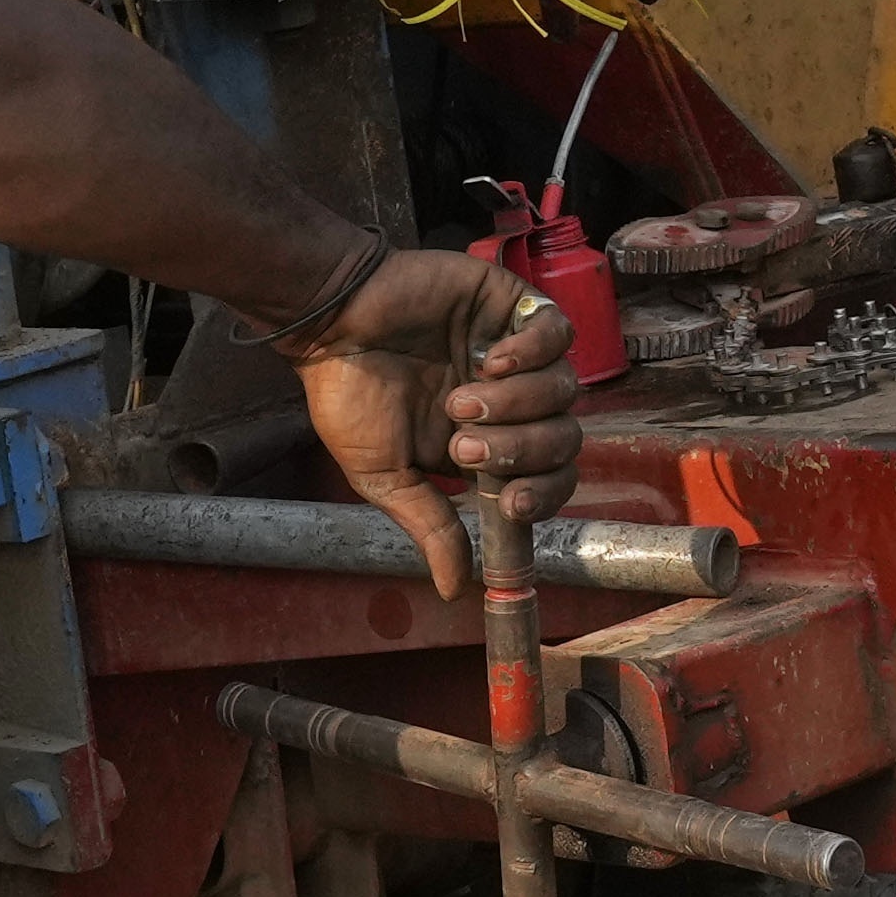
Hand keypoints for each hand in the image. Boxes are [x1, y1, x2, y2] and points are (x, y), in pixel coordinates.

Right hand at [291, 246, 585, 570]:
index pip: (549, 479)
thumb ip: (430, 526)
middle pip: (564, 440)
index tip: (511, 503)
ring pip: (563, 390)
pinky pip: (558, 333)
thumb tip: (454, 590)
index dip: (543, 495)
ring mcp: (515, 353)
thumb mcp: (385, 475)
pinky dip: (533, 351)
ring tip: (461, 396)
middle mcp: (510, 402)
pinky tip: (490, 357)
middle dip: (520, 450)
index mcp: (485, 447)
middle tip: (464, 442)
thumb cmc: (348, 395)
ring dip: (518, 403)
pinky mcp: (513, 306)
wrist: (331, 322)